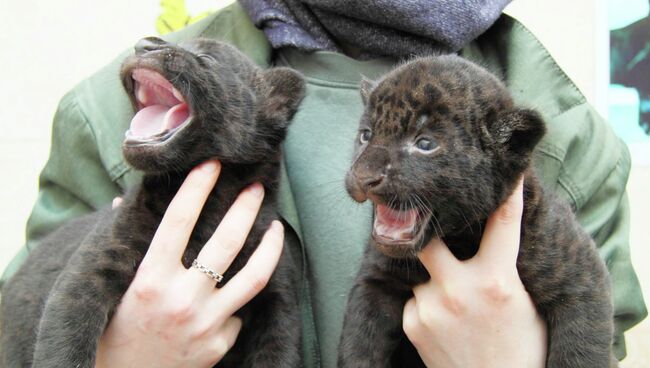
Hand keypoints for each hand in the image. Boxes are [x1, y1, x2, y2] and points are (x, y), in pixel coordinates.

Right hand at [95, 160, 284, 367]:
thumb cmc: (115, 329)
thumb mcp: (114, 286)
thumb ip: (126, 244)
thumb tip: (123, 203)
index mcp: (149, 279)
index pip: (179, 221)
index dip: (198, 187)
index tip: (212, 163)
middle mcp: (181, 299)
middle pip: (227, 243)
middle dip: (246, 208)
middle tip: (257, 188)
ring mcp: (205, 324)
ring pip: (254, 276)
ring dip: (270, 246)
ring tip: (276, 227)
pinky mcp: (219, 344)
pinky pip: (239, 312)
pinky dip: (237, 300)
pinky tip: (235, 292)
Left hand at [402, 178, 546, 367]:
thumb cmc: (521, 348)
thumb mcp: (527, 305)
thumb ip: (508, 270)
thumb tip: (497, 237)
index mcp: (497, 281)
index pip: (502, 224)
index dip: (506, 194)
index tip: (505, 173)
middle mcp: (460, 289)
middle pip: (429, 239)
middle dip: (427, 230)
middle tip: (425, 222)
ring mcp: (432, 307)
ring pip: (422, 273)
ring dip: (432, 278)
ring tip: (451, 299)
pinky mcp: (413, 323)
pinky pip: (413, 298)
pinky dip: (425, 303)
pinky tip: (443, 321)